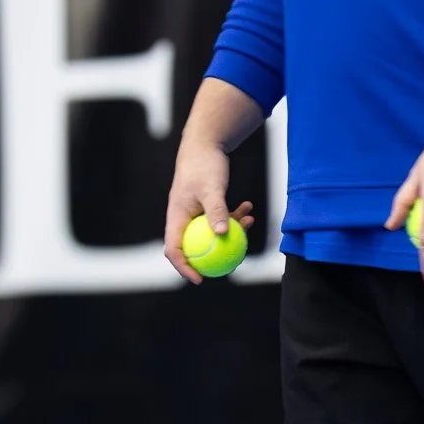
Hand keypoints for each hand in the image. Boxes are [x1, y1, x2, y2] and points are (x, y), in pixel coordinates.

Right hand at [165, 137, 254, 284]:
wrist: (205, 144)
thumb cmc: (204, 165)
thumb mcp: (211, 189)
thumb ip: (216, 211)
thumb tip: (222, 235)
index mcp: (176, 217)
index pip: (173, 249)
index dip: (184, 267)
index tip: (199, 279)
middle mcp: (184, 218)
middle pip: (195, 246)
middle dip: (213, 256)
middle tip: (232, 263)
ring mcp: (196, 213)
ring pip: (212, 233)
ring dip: (232, 230)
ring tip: (250, 221)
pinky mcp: (207, 206)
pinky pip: (220, 219)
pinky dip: (234, 216)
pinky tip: (249, 209)